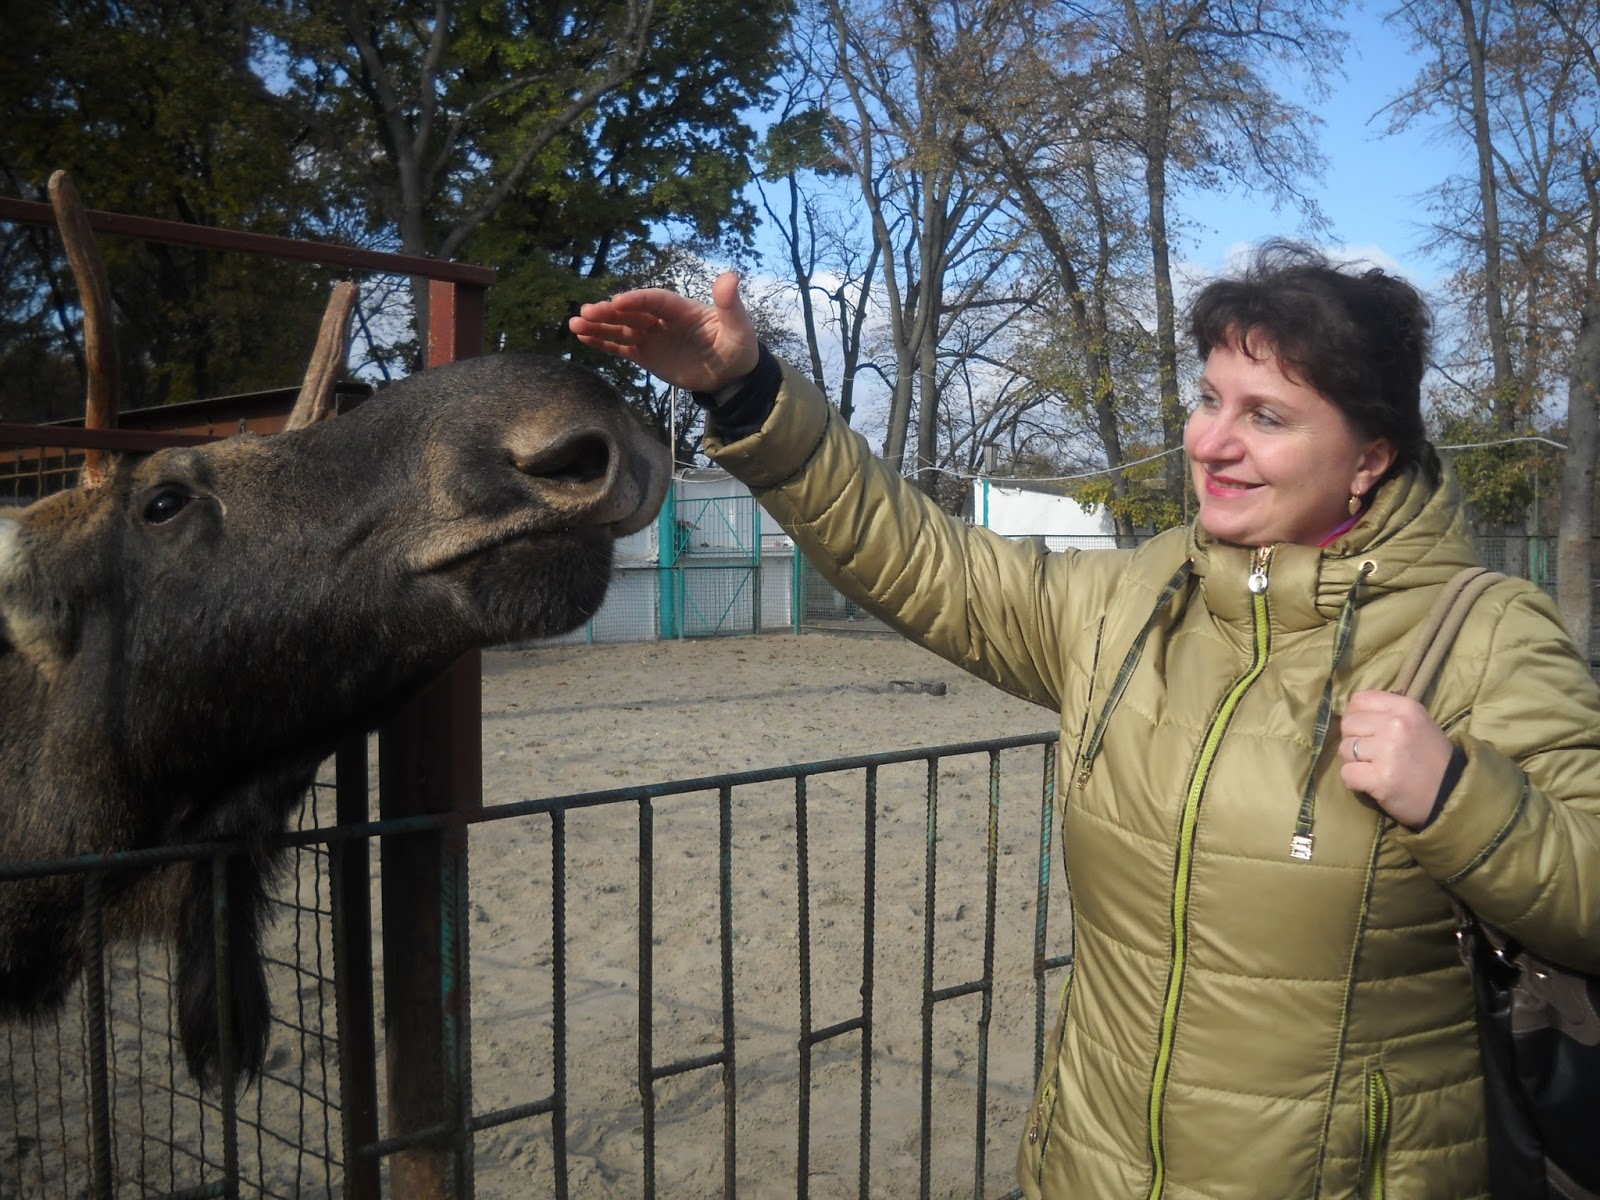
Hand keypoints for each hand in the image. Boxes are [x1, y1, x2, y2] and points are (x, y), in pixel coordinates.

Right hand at [568, 270, 759, 393]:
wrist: (731, 375)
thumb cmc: (737, 348)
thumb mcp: (739, 329)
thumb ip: (730, 306)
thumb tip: (730, 276)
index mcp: (682, 309)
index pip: (655, 300)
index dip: (637, 300)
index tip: (617, 301)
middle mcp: (662, 319)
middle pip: (632, 312)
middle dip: (609, 311)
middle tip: (586, 312)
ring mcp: (652, 335)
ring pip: (621, 328)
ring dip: (598, 325)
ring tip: (575, 324)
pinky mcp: (646, 353)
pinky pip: (621, 346)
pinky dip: (602, 342)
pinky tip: (582, 337)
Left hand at [1339, 690, 1454, 827]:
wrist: (1453, 794)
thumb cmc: (1431, 759)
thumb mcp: (1416, 724)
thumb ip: (1386, 715)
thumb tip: (1350, 713)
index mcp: (1406, 708)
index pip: (1359, 700)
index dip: (1356, 717)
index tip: (1367, 732)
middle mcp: (1396, 724)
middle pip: (1348, 724)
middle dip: (1354, 741)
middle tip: (1372, 756)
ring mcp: (1388, 751)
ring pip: (1345, 749)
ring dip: (1355, 762)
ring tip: (1376, 770)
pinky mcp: (1381, 778)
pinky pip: (1347, 774)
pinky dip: (1354, 782)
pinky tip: (1372, 784)